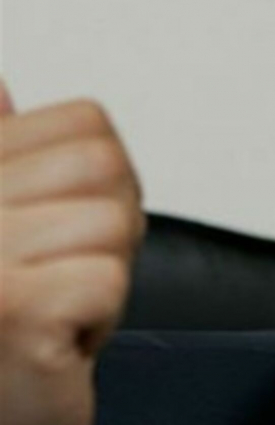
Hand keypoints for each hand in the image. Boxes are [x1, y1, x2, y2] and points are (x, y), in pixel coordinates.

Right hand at [0, 80, 144, 424]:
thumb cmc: (10, 323)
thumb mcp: (14, 223)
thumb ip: (6, 155)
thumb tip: (2, 88)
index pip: (86, 124)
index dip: (102, 182)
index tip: (63, 231)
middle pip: (106, 167)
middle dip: (112, 227)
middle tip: (64, 273)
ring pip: (113, 222)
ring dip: (106, 273)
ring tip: (58, 305)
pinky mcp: (9, 309)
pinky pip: (108, 279)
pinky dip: (103, 316)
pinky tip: (59, 337)